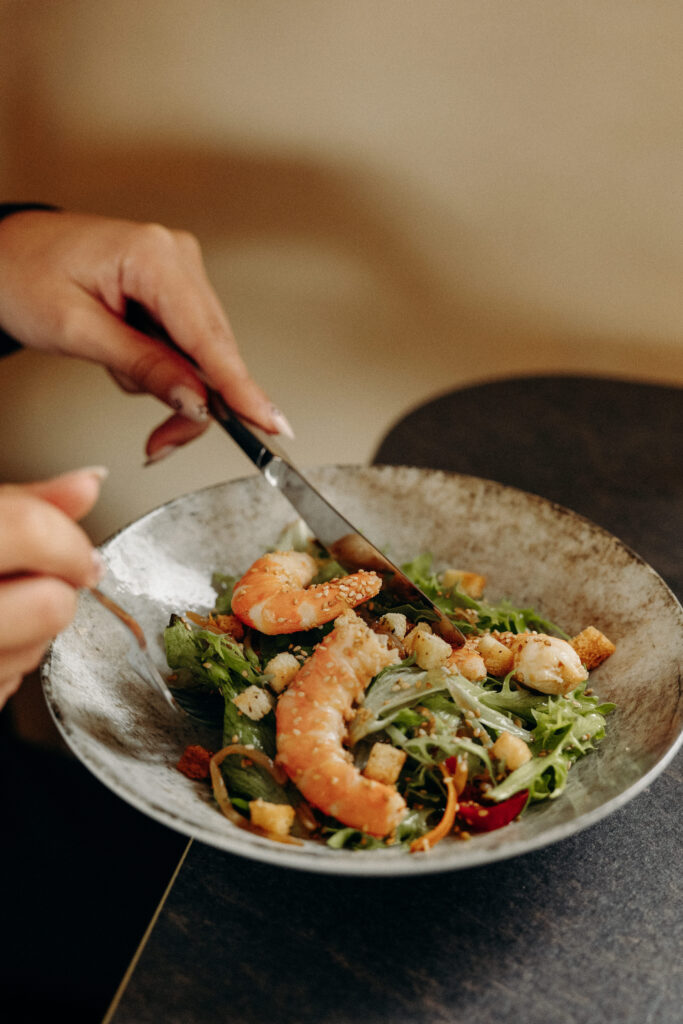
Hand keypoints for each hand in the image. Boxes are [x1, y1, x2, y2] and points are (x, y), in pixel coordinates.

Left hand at [0, 210, 292, 460]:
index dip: (241, 388)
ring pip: (203, 354)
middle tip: (160, 444)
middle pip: (213, 352)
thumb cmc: (22, 274)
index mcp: (154, 256)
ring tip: (115, 369)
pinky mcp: (174, 288)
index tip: (270, 422)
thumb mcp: (76, 330)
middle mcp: (177, 258)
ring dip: (171, 384)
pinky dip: (165, 368)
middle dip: (191, 401)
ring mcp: (179, 271)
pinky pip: (188, 344)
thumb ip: (143, 367)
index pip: (209, 338)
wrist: (3, 252)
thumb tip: (196, 401)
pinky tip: (128, 357)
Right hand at [0, 467, 105, 707]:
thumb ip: (18, 504)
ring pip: (33, 653)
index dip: (69, 543)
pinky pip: (2, 687)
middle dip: (56, 593)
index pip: (25, 530)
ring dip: (30, 633)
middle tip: (35, 582)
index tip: (82, 557)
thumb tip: (87, 483)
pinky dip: (3, 665)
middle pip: (47, 605)